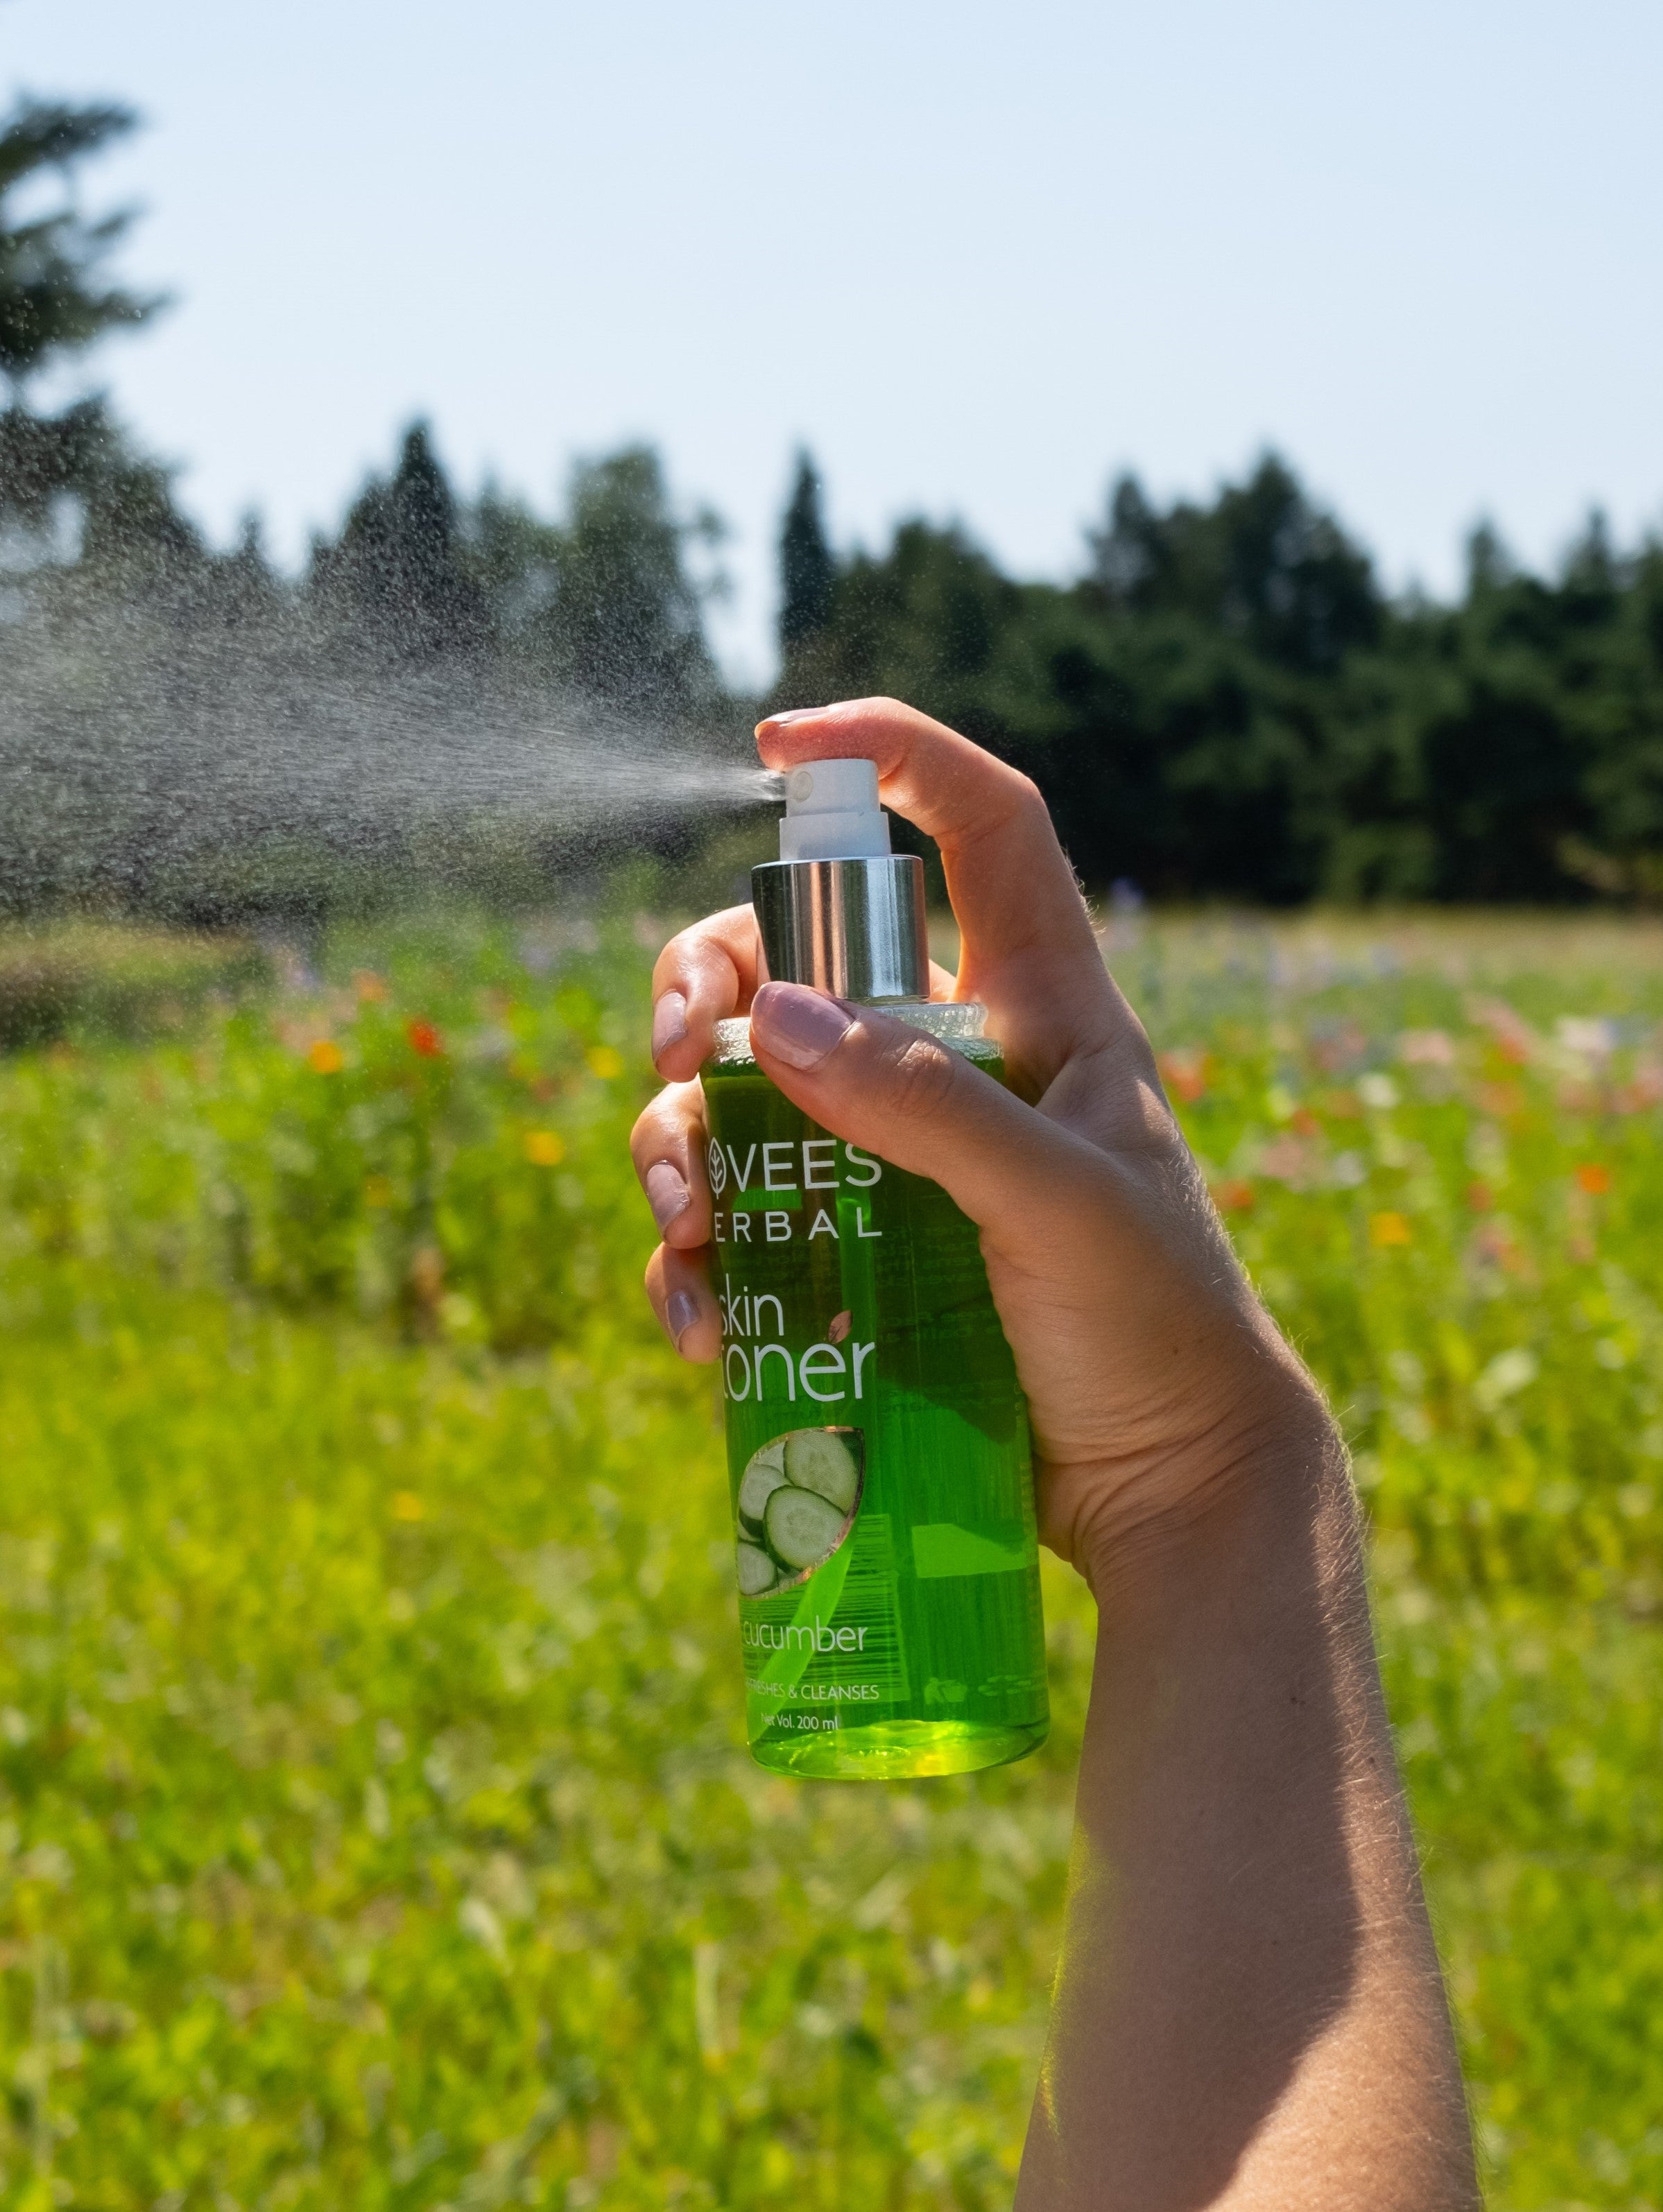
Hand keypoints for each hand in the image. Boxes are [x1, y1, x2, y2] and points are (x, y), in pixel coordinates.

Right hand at [631, 697, 1332, 1588]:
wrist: (1164, 1490)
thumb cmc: (1155, 1327)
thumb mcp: (1058, 1203)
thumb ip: (927, 1107)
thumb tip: (772, 1019)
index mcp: (1041, 1006)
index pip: (978, 825)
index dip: (893, 750)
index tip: (776, 742)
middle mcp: (954, 1063)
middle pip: (793, 957)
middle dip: (705, 985)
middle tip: (676, 1054)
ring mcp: (891, 1162)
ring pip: (738, 1096)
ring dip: (680, 1141)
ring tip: (684, 1226)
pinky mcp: (849, 1257)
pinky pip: (739, 1223)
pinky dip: (696, 1260)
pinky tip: (697, 1324)